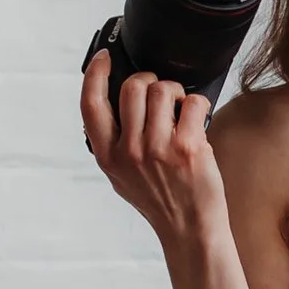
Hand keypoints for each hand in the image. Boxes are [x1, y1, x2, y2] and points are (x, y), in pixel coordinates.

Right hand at [82, 49, 229, 259]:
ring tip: (180, 110)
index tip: (104, 58)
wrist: (189, 230)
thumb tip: (115, 101)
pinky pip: (193, 102)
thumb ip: (114, 143)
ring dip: (176, 92)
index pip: (91, 104)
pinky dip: (198, 105)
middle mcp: (129, 151)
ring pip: (162, 89)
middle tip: (161, 95)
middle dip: (150, 81)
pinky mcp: (187, 148)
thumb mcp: (121, 176)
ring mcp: (157, 149)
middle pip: (132, 86)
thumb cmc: (159, 201)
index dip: (95, 74)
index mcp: (108, 156)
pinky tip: (197, 121)